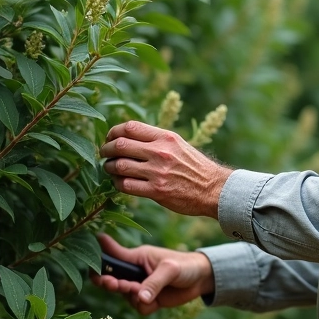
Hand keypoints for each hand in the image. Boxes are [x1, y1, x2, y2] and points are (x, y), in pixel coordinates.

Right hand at [91, 233, 214, 314]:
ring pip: (125, 297)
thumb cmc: (185, 265)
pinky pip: (139, 308)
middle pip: (111, 280)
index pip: (112, 257)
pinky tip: (157, 302)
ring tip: (143, 293)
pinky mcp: (149, 300)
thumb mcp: (170, 269)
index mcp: (136, 257)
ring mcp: (140, 287)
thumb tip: (139, 298)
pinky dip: (145, 307)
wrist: (202, 279)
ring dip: (132, 297)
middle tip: (115, 285)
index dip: (98, 261)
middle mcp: (135, 272)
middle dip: (109, 284)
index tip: (91, 267)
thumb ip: (154, 283)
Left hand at [99, 121, 231, 218]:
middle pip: (120, 145)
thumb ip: (156, 139)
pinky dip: (117, 183)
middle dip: (106, 149)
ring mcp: (157, 172)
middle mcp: (160, 151)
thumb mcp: (178, 144)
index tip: (109, 138)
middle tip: (104, 154)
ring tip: (110, 169)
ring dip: (110, 167)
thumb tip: (129, 137)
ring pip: (119, 165)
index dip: (113, 131)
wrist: (214, 189)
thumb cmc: (195, 167)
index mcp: (165, 137)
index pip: (130, 127)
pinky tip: (119, 182)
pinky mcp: (156, 191)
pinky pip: (126, 185)